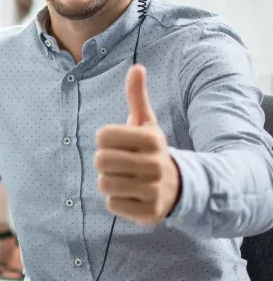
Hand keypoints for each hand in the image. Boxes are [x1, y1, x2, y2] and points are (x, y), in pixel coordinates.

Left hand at [94, 65, 180, 225]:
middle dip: (104, 161)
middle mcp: (156, 165)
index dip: (105, 140)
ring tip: (125, 178)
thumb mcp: (147, 123)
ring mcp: (153, 191)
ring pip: (104, 183)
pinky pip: (111, 204)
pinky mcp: (149, 213)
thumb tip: (136, 67)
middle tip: (119, 163)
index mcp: (153, 139)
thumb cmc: (151, 150)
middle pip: (100, 160)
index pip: (102, 135)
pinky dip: (116, 200)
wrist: (180, 187)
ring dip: (109, 181)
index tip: (119, 143)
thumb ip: (137, 97)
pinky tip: (132, 194)